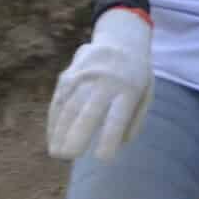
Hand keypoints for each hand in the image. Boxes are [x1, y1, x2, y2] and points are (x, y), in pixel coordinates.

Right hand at [47, 8, 154, 161]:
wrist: (120, 40)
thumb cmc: (135, 76)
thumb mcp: (146, 93)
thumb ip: (135, 119)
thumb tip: (121, 143)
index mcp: (128, 89)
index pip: (117, 117)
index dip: (109, 137)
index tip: (103, 158)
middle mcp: (104, 82)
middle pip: (88, 111)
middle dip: (77, 134)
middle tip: (69, 156)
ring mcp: (84, 77)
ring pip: (69, 107)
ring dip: (61, 131)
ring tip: (57, 153)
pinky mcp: (68, 76)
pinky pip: (59, 101)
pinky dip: (54, 121)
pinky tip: (52, 138)